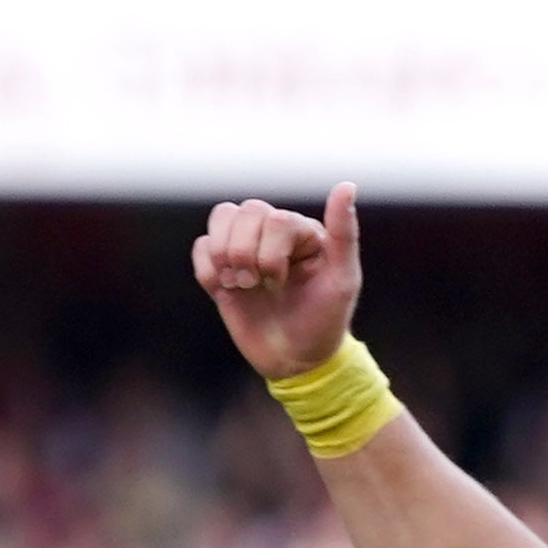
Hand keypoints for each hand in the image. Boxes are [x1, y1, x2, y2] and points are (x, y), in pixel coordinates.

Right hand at [192, 185, 364, 381]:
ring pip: (221, 218)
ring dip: (223, 254)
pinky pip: (201, 247)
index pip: (274, 218)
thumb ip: (345, 233)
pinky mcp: (222, 271)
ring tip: (240, 283)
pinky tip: (226, 290)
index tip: (281, 283)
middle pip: (245, 211)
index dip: (270, 253)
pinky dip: (207, 270)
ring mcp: (246, 249)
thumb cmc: (324, 322)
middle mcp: (273, 232)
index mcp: (302, 230)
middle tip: (256, 284)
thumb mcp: (343, 281)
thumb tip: (346, 186)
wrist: (295, 361)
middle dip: (245, 253)